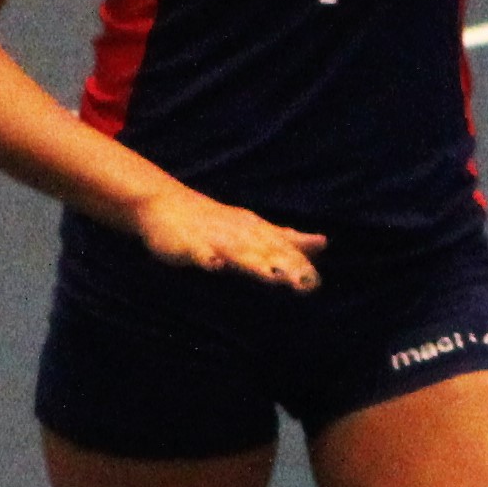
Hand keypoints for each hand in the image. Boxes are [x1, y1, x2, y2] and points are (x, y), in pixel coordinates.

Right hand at [130, 183, 325, 290]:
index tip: (317, 283)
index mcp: (257, 232)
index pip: (284, 249)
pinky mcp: (189, 244)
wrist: (164, 202)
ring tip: (274, 277)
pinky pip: (198, 251)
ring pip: (238, 253)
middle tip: (307, 284)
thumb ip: (287, 238)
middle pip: (268, 252)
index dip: (300, 264)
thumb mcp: (255, 229)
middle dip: (287, 267)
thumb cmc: (215, 222)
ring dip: (256, 264)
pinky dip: (207, 257)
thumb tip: (323, 243)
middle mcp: (241, 235)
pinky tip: (214, 264)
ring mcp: (215, 239)